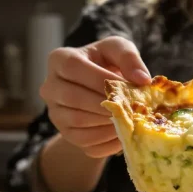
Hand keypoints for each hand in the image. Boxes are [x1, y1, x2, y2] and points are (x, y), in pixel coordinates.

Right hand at [40, 36, 151, 157]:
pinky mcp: (66, 133)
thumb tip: (142, 80)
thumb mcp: (117, 51)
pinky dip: (107, 139)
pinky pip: (84, 140)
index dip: (100, 78)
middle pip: (73, 98)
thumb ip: (129, 58)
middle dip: (106, 104)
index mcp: (59, 59)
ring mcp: (55, 112)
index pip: (73, 68)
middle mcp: (50, 87)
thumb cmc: (107, 64)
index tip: (125, 85)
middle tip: (130, 107)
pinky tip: (123, 131)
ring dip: (107, 122)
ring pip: (78, 121)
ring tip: (129, 119)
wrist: (99, 88)